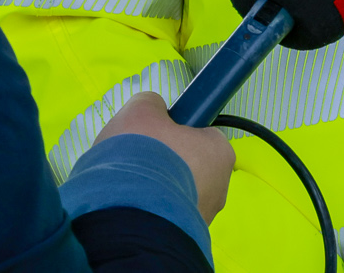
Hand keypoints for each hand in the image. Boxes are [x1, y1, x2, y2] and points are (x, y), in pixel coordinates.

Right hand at [95, 92, 235, 221]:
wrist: (128, 218)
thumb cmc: (141, 157)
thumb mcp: (141, 109)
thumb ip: (151, 103)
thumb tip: (153, 109)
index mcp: (219, 152)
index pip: (200, 133)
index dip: (174, 131)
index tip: (154, 134)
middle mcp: (219, 188)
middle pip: (184, 164)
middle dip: (160, 161)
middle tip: (134, 158)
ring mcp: (201, 218)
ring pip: (171, 192)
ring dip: (150, 188)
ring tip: (124, 184)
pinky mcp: (181, 239)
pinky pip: (160, 216)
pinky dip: (145, 211)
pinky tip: (126, 206)